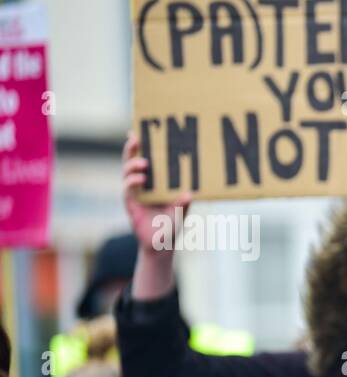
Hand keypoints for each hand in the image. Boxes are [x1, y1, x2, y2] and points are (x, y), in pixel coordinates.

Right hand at [122, 135, 188, 298]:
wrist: (161, 246)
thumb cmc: (172, 226)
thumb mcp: (181, 213)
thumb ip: (184, 203)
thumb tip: (189, 193)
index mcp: (156, 182)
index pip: (148, 159)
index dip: (144, 146)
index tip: (142, 130)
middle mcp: (143, 185)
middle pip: (133, 161)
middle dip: (132, 149)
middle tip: (136, 138)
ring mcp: (135, 193)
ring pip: (128, 173)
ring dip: (133, 165)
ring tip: (144, 164)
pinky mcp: (130, 204)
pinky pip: (127, 189)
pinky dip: (132, 182)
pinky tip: (140, 179)